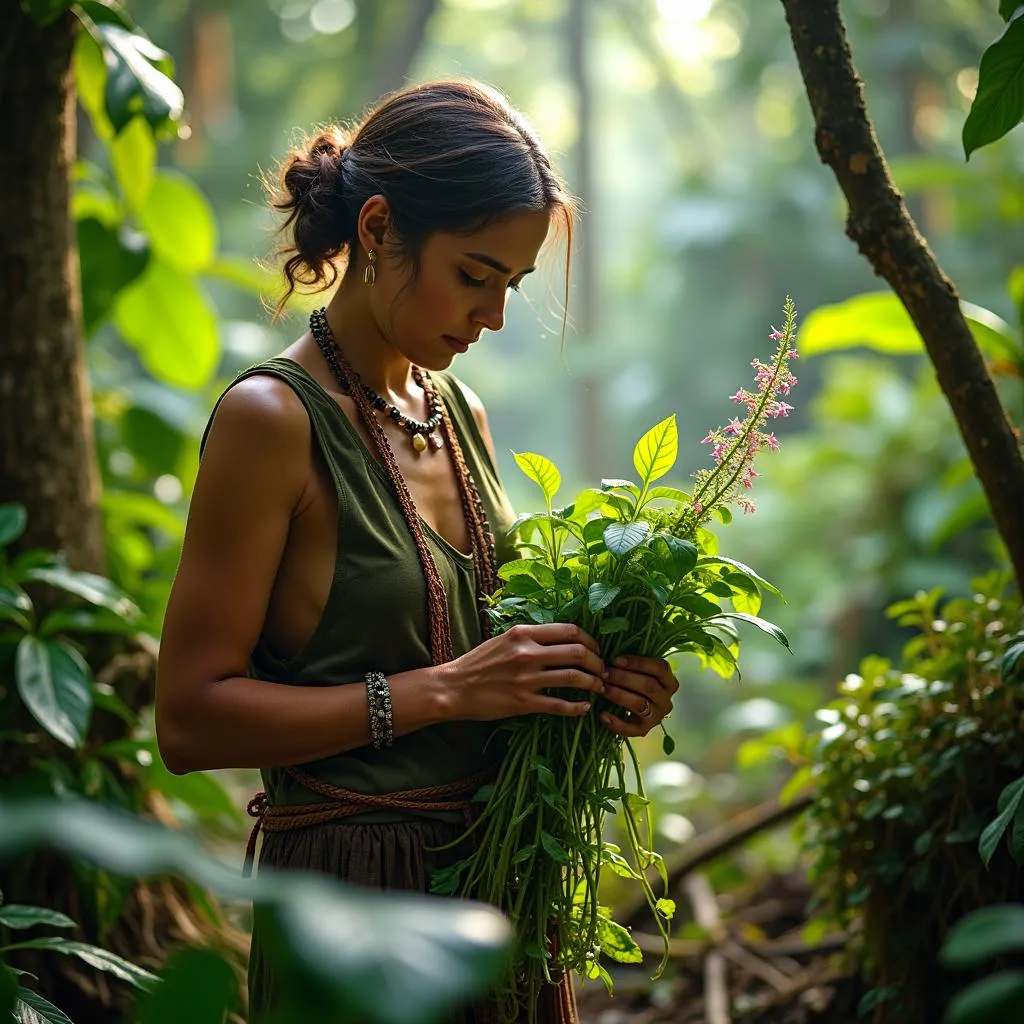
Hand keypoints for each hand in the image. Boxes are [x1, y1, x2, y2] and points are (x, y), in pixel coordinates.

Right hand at [442, 623, 605, 721]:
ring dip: (593, 684)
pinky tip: (585, 708)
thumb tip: (562, 638)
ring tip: (599, 688)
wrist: (454, 688)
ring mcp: (526, 679)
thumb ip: (532, 637)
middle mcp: (527, 653)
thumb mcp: (505, 639)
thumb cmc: (479, 662)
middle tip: (602, 671)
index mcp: (524, 633)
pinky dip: (579, 707)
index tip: (596, 650)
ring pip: (574, 678)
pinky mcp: (523, 703)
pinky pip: (560, 705)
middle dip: (598, 663)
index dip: (591, 641)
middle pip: (578, 652)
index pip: (570, 631)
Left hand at [599, 655, 677, 737]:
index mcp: (669, 681)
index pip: (660, 668)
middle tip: (604, 673)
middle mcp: (666, 700)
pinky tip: (602, 715)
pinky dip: (616, 723)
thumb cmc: (634, 683)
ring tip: (602, 689)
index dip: (638, 662)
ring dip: (619, 695)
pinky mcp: (645, 730)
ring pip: (640, 704)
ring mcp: (657, 717)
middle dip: (624, 678)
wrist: (634, 711)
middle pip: (648, 686)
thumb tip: (613, 648)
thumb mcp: (638, 671)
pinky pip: (631, 729)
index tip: (616, 660)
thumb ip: (631, 663)